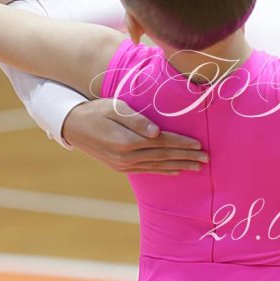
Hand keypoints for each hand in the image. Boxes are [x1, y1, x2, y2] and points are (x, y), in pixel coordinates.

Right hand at [62, 99, 208, 174]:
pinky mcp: (121, 167)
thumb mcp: (114, 109)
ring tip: (197, 167)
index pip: (163, 142)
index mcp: (128, 141)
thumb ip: (136, 120)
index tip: (199, 144)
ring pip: (158, 165)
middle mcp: (127, 156)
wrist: (73, 126)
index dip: (182, 143)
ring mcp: (124, 164)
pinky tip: (176, 171)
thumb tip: (156, 132)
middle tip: (206, 159)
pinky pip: (147, 170)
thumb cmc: (96, 111)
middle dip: (187, 157)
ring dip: (179, 165)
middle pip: (164, 156)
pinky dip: (163, 171)